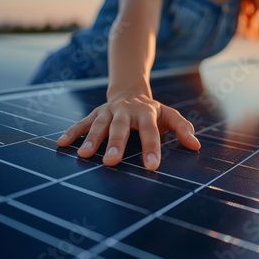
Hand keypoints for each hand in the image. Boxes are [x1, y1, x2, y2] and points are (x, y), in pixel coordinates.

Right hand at [57, 93, 200, 169]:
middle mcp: (125, 111)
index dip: (152, 148)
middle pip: (120, 127)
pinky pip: (82, 123)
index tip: (152, 166)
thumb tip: (196, 145)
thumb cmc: (152, 111)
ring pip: (99, 124)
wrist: (131, 91)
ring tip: (84, 155)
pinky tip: (62, 144)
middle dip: (115, 144)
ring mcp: (108, 111)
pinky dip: (72, 132)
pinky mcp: (95, 113)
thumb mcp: (169, 115)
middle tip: (112, 161)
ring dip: (91, 139)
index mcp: (146, 113)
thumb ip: (182, 128)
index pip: (150, 131)